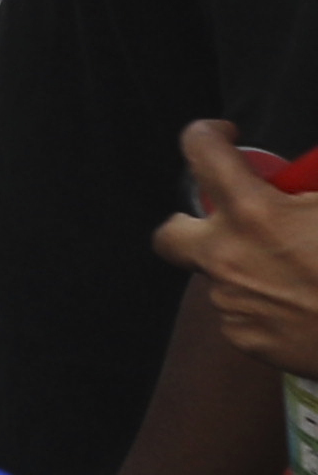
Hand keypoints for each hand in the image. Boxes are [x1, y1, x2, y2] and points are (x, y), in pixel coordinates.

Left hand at [158, 117, 317, 375]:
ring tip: (294, 271)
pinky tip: (299, 305)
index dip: (207, 135)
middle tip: (226, 220)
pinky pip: (241, 313)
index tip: (223, 138)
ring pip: (220, 276)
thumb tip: (302, 176)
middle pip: (170, 235)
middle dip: (189, 223)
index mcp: (255, 214)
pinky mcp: (244, 338)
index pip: (201, 152)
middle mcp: (226, 258)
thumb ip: (311, 181)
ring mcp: (232, 302)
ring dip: (245, 267)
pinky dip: (263, 304)